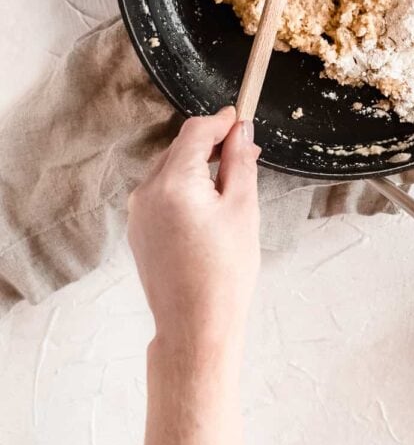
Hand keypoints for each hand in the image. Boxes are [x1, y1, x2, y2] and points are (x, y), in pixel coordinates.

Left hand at [128, 107, 259, 358]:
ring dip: (197, 165)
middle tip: (245, 151)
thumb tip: (240, 131)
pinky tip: (207, 204)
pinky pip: (160, 192)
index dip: (219, 121)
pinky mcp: (137, 229)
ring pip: (169, 169)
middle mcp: (147, 192)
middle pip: (180, 148)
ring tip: (230, 181)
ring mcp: (137, 212)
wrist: (195, 326)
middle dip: (211, 144)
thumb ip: (240, 162)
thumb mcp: (243, 209)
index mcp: (174, 183)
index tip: (239, 118)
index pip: (195, 132)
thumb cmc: (225, 273)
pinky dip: (183, 187)